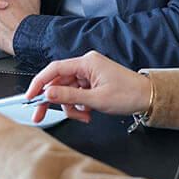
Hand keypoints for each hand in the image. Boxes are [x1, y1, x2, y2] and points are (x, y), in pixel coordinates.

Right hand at [26, 51, 152, 123]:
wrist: (148, 97)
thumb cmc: (129, 94)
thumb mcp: (96, 99)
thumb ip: (69, 96)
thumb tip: (48, 94)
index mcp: (86, 62)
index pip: (54, 69)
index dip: (39, 83)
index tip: (29, 96)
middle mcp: (86, 65)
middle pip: (58, 82)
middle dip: (53, 101)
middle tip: (40, 115)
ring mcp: (89, 74)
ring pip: (67, 92)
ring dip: (71, 107)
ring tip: (84, 116)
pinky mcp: (93, 83)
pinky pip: (77, 95)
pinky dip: (79, 106)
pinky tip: (88, 113)